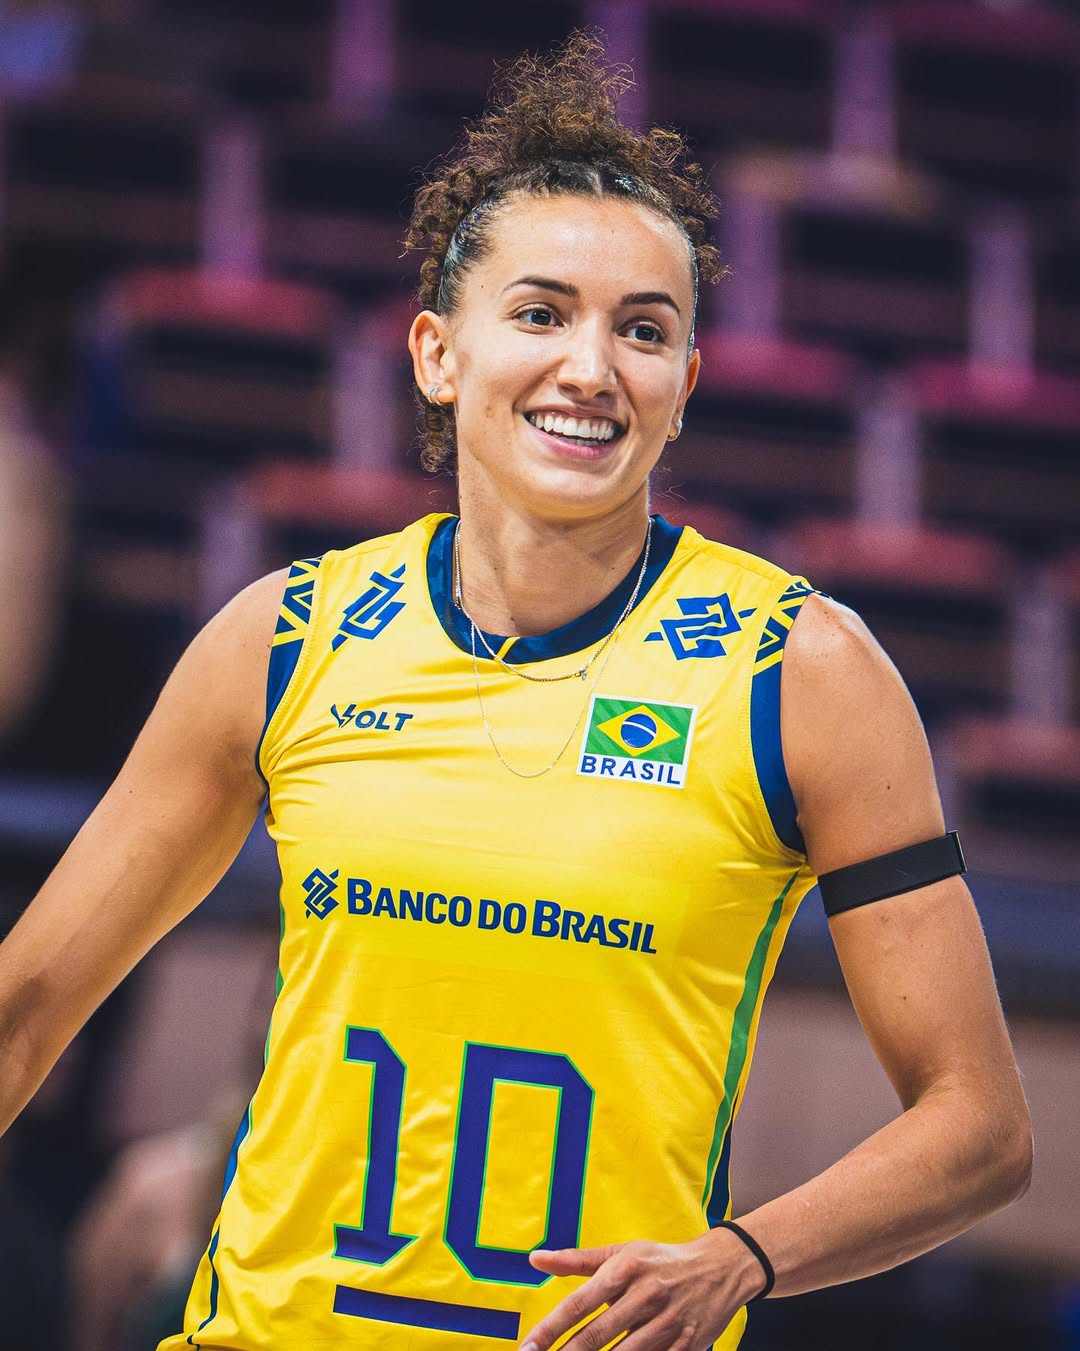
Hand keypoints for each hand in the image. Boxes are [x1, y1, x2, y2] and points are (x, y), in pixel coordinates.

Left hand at [518, 1230, 763, 1350]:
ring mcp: (668, 1321)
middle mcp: (646, 1294)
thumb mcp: (622, 1252)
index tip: (529, 1345)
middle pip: (599, 1334)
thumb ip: (577, 1260)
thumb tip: (534, 1259)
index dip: (552, 1327)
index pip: (580, 1302)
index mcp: (627, 1268)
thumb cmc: (660, 1261)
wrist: (720, 1267)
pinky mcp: (687, 1343)